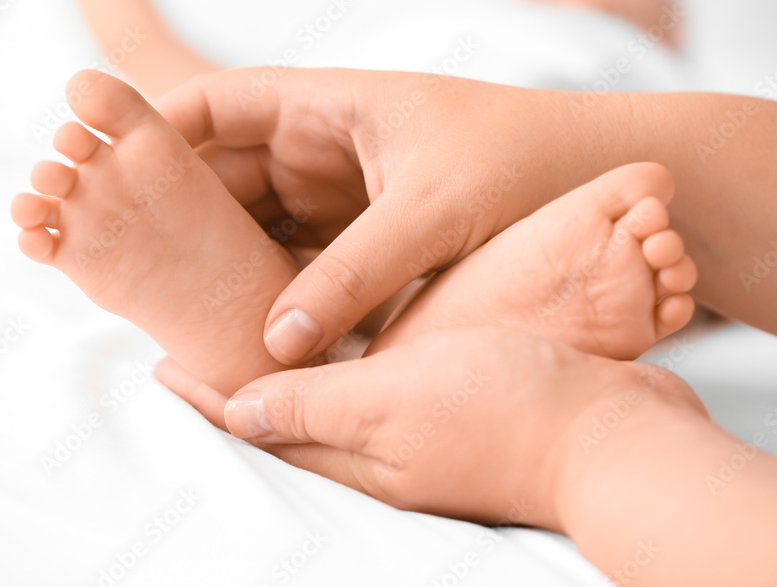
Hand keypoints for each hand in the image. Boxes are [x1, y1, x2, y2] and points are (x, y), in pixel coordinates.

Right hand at [158, 68, 610, 364]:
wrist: (598, 181)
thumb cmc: (524, 163)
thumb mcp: (435, 212)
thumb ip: (357, 273)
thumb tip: (277, 341)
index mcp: (330, 104)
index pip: (218, 106)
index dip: (151, 134)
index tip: (101, 177)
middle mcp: (323, 144)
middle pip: (221, 173)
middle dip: (171, 213)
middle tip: (118, 262)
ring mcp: (338, 190)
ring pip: (252, 221)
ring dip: (213, 257)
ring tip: (159, 300)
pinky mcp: (361, 234)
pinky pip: (292, 256)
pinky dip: (262, 285)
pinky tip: (235, 323)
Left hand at [218, 327, 705, 528]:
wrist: (613, 433)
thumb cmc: (504, 412)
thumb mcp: (393, 401)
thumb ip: (314, 406)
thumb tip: (235, 414)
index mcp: (358, 451)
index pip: (259, 422)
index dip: (208, 394)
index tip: (162, 363)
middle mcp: (384, 449)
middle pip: (292, 414)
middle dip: (244, 381)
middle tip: (207, 335)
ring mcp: (426, 431)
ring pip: (341, 395)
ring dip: (299, 366)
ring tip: (270, 325)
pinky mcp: (462, 406)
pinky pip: (391, 380)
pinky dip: (357, 357)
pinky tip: (364, 328)